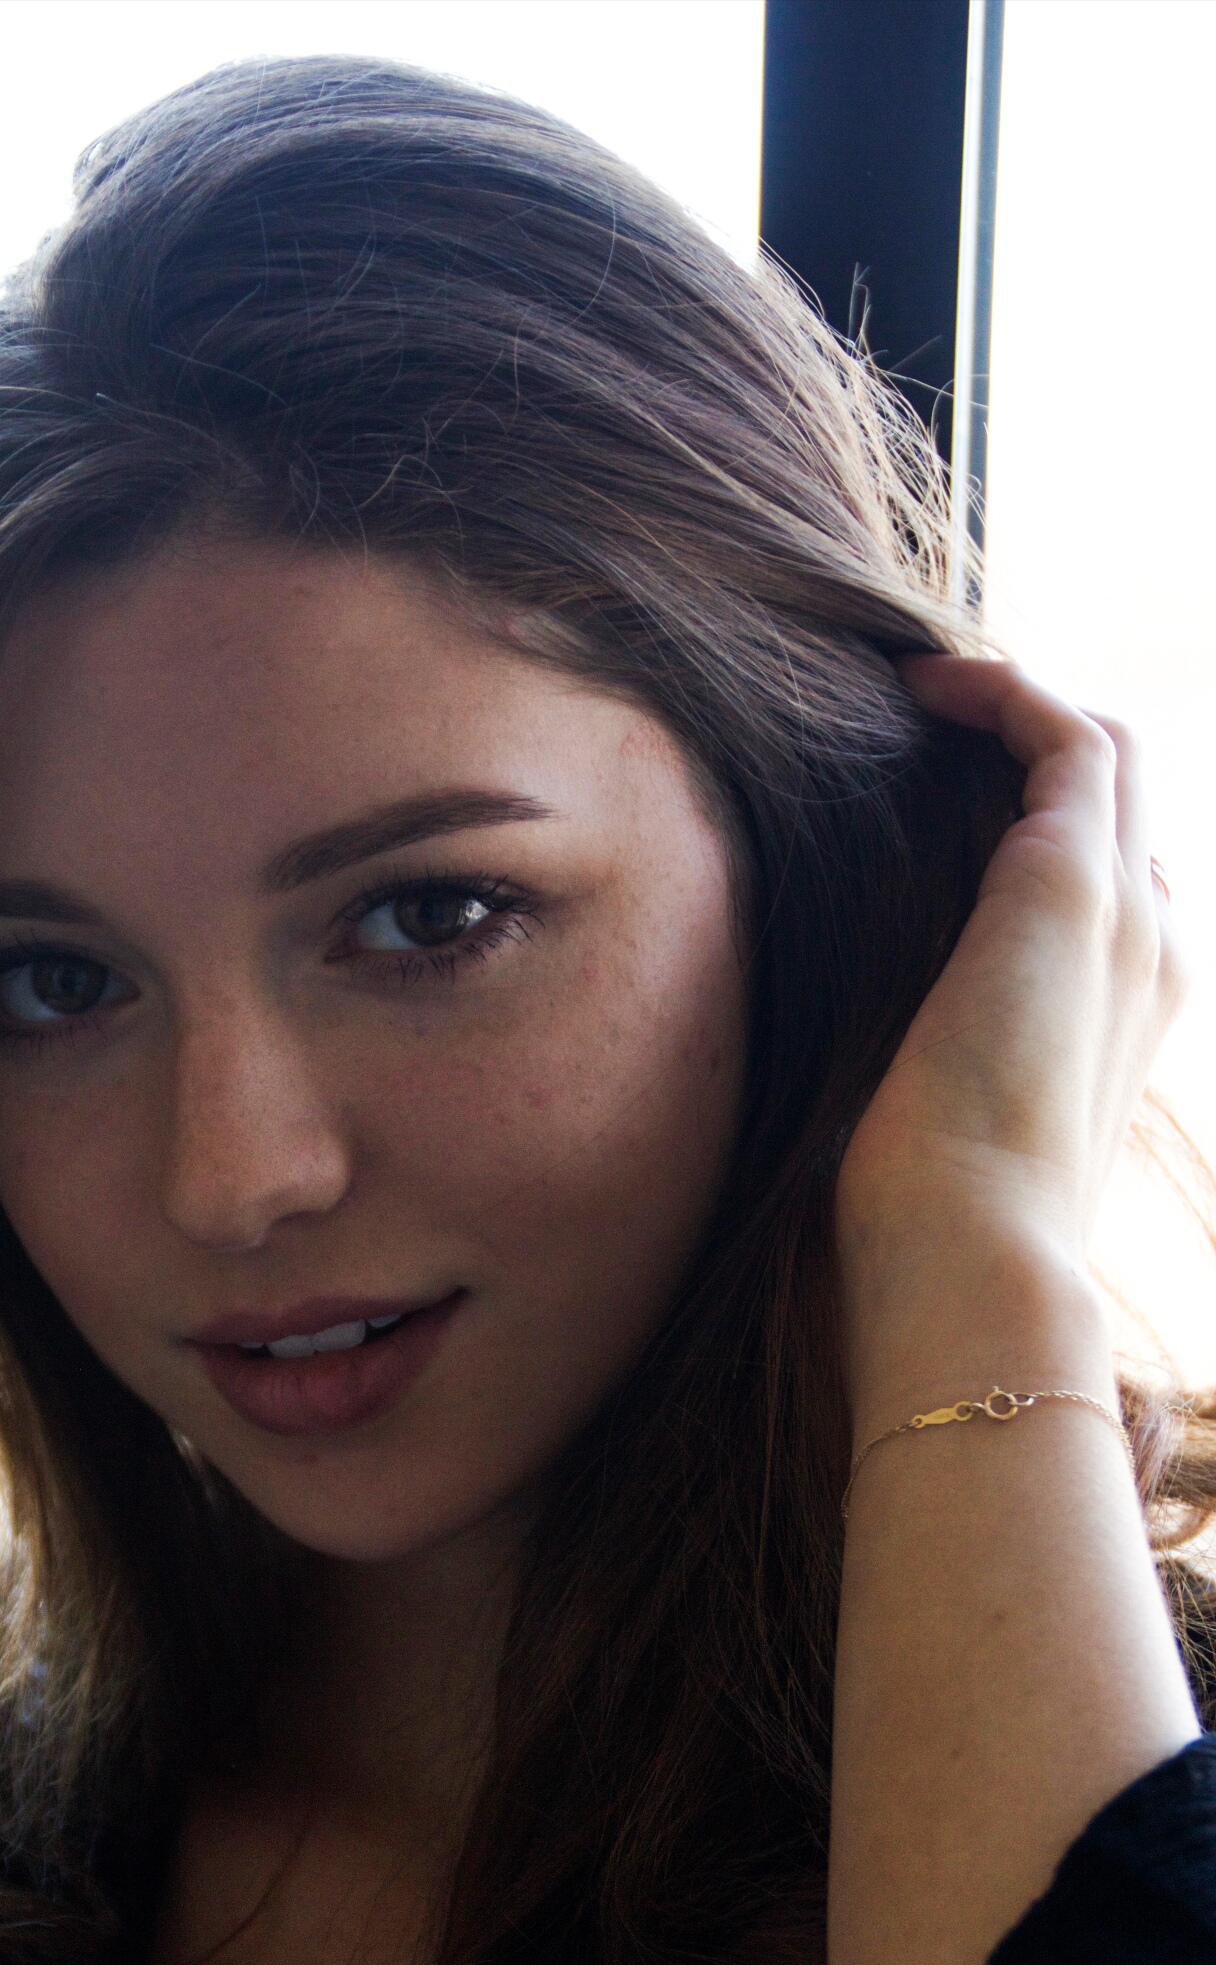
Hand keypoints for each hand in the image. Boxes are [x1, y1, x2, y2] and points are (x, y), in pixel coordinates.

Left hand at [832, 653, 1190, 1273]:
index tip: (940, 801)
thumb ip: (919, 1072)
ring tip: (922, 687)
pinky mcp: (1071, 881)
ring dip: (1018, 702)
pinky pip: (1065, 735)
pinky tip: (923, 686)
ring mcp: (1122, 915)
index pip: (1112, 884)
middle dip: (1034, 741)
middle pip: (1121, 800)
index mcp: (1122, 1019)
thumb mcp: (932, 1132)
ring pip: (1106, 753)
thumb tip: (832, 1066)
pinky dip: (1003, 692)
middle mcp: (1148, 955)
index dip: (1039, 825)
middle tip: (927, 719)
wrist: (975, 1263)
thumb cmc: (933, 1233)